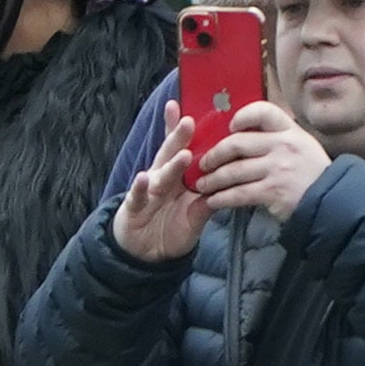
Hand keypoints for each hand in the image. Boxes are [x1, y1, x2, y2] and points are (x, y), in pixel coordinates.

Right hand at [108, 116, 207, 267]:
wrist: (145, 254)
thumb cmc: (170, 229)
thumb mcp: (194, 217)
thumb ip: (208, 203)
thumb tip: (231, 188)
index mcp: (177, 177)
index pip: (183, 150)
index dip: (186, 132)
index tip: (196, 111)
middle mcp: (161, 178)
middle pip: (171, 154)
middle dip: (179, 138)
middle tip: (189, 121)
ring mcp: (147, 190)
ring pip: (160, 173)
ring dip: (171, 163)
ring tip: (184, 153)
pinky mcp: (133, 206)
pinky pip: (137, 196)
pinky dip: (140, 187)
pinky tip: (143, 178)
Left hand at [192, 100, 329, 223]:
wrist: (333, 204)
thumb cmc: (314, 175)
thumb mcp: (303, 147)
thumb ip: (278, 139)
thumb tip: (244, 135)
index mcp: (290, 131)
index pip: (263, 111)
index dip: (242, 116)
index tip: (230, 127)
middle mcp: (283, 146)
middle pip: (238, 143)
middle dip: (215, 154)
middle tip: (204, 163)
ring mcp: (278, 169)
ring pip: (234, 171)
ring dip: (213, 179)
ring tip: (202, 185)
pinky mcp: (273, 192)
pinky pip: (240, 194)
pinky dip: (222, 198)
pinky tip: (213, 202)